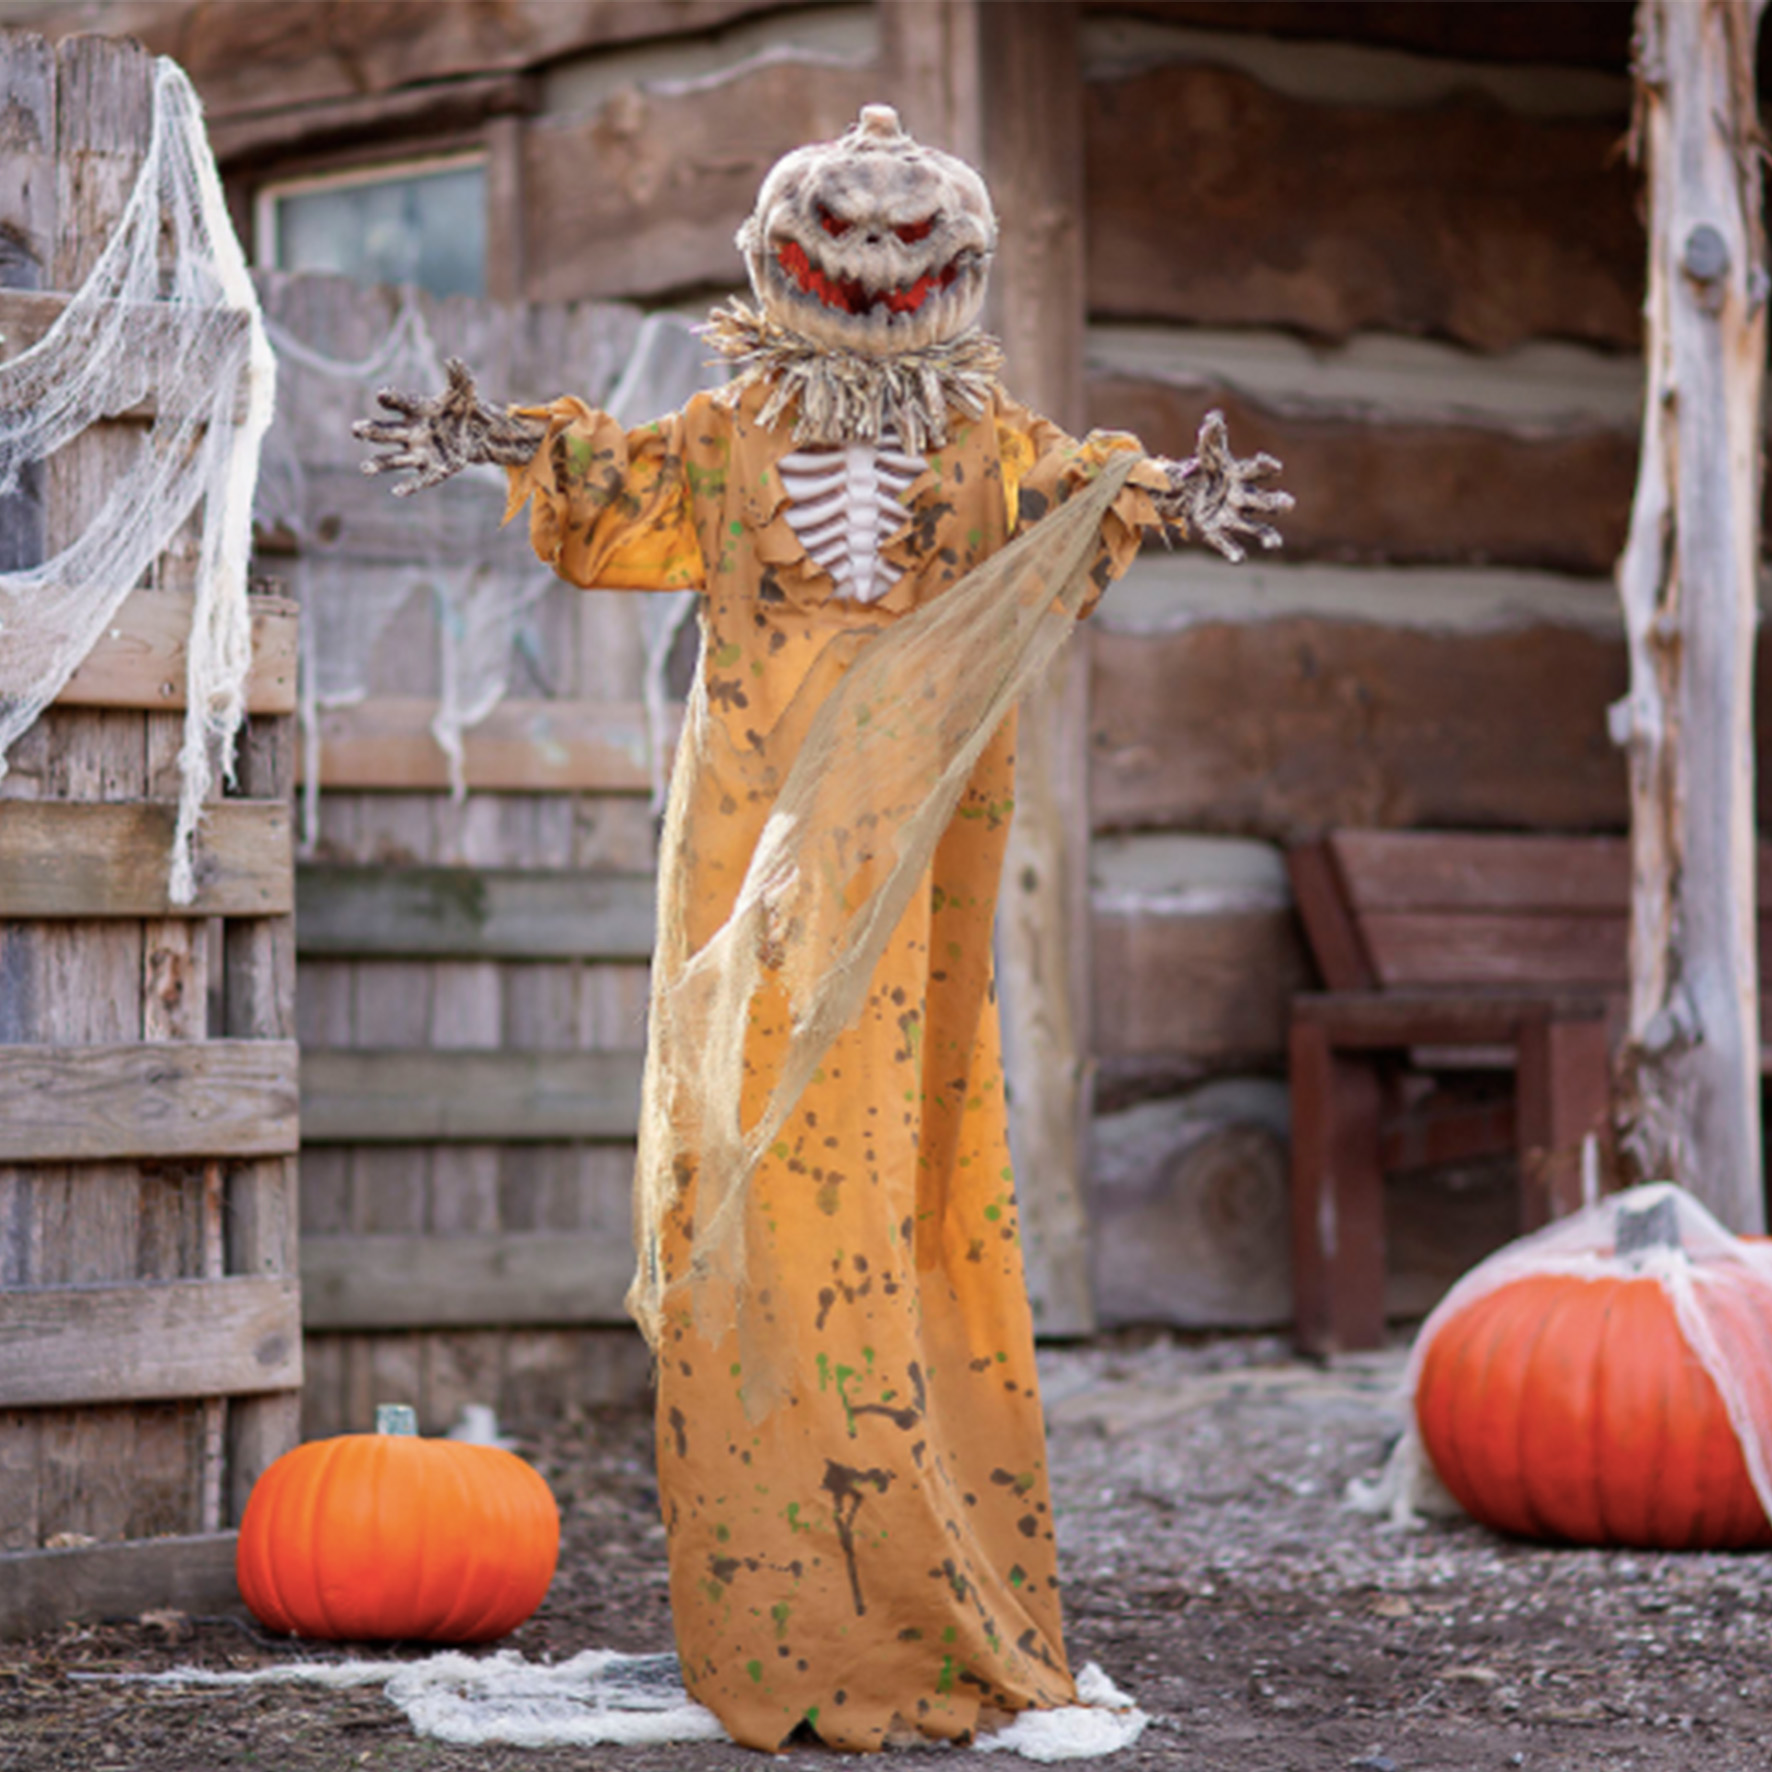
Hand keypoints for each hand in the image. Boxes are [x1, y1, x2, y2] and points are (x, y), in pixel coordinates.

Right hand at [352, 358, 544, 496]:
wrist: (476, 433)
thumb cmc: (462, 409)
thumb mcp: (464, 392)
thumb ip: (459, 377)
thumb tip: (454, 361)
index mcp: (417, 410)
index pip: (401, 403)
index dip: (391, 398)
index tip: (382, 395)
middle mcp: (412, 432)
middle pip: (388, 432)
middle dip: (373, 431)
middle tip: (356, 430)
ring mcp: (420, 452)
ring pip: (396, 459)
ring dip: (380, 464)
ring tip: (365, 468)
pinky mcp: (432, 470)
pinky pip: (418, 480)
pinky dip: (408, 486)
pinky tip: (396, 492)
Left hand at [1153, 411, 1292, 562]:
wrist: (1188, 493)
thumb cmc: (1206, 470)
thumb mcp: (1206, 453)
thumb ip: (1211, 437)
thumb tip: (1213, 418)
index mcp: (1241, 475)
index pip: (1255, 470)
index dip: (1265, 467)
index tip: (1275, 467)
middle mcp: (1242, 498)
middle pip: (1261, 501)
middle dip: (1275, 502)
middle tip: (1289, 504)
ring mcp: (1232, 517)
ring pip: (1254, 527)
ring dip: (1266, 536)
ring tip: (1275, 544)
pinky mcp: (1217, 532)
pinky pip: (1227, 542)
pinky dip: (1233, 551)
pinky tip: (1239, 559)